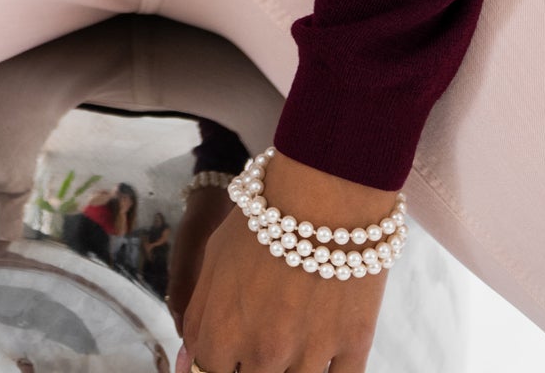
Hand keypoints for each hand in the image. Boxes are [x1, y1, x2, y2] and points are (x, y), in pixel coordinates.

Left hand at [173, 150, 396, 372]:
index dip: (223, 360)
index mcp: (223, 334)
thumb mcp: (214, 259)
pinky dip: (332, 368)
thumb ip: (198, 318)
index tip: (234, 347)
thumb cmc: (264, 218)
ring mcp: (310, 354)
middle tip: (270, 323)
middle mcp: (264, 353)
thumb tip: (190, 365)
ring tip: (299, 323)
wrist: (324, 189)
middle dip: (257, 362)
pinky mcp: (354, 346)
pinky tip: (326, 342)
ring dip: (294, 364)